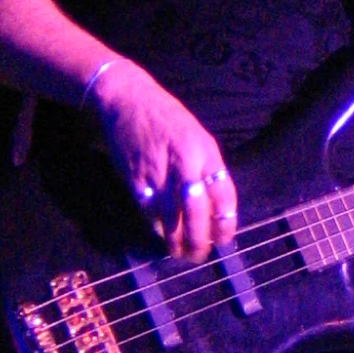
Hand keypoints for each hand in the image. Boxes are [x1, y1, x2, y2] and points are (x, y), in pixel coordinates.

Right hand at [86, 60, 237, 259]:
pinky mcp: (134, 177)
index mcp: (205, 151)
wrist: (128, 98)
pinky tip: (161, 234)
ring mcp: (158, 170)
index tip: (224, 240)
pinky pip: (148, 210)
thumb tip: (214, 207)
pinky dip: (156, 226)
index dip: (225, 223)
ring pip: (171, 216)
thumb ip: (206, 167)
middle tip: (200, 254)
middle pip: (197, 211)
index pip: (224, 194)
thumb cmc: (167, 118)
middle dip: (200, 239)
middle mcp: (185, 162)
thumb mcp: (196, 136)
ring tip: (180, 252)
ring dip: (176, 240)